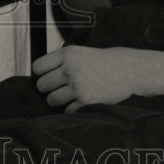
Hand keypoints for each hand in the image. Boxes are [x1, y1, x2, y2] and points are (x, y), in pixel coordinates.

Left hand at [32, 45, 149, 111]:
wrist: (126, 68)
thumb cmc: (100, 61)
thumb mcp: (78, 52)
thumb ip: (59, 61)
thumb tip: (38, 77)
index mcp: (66, 54)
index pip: (37, 67)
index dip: (40, 75)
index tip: (47, 77)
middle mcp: (70, 68)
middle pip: (42, 85)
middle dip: (48, 89)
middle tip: (59, 88)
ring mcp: (77, 85)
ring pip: (51, 100)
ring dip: (57, 101)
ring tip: (68, 97)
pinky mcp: (86, 100)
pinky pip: (66, 110)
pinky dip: (71, 109)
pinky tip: (80, 102)